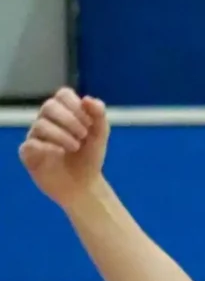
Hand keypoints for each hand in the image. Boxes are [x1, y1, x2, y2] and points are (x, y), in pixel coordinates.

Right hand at [18, 90, 108, 206]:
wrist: (83, 186)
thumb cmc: (89, 158)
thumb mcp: (100, 136)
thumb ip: (99, 116)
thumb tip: (88, 99)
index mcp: (64, 113)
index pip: (63, 95)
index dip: (76, 105)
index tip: (89, 123)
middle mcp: (47, 120)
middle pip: (49, 106)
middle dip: (69, 119)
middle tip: (84, 135)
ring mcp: (36, 136)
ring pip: (41, 124)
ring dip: (62, 135)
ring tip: (76, 147)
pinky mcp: (29, 153)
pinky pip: (31, 143)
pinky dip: (48, 146)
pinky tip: (59, 153)